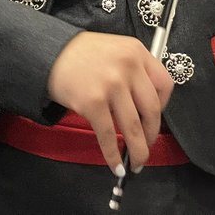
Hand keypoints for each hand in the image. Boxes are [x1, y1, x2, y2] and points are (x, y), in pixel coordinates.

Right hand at [47, 32, 173, 174]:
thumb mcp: (116, 50)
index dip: (164, 108)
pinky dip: (113, 155)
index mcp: (136, 52)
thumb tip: (144, 109)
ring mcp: (111, 85)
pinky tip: (115, 164)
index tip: (155, 119)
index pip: (165, 85)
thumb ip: (134, 71)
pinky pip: (109, 135)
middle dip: (152, 135)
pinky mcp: (93, 102)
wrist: (49, 53)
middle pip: (152, 110)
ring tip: (136, 163)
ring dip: (137, 151)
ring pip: (133, 128)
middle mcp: (128, 67)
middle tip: (147, 146)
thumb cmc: (81, 53)